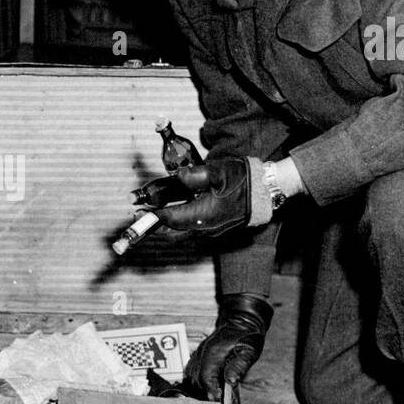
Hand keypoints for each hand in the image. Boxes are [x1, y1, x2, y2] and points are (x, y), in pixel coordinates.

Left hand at [142, 156, 256, 237]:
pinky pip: (192, 228)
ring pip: (181, 231)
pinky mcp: (216, 226)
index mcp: (202, 216)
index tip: (137, 212)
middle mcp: (204, 227)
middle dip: (154, 225)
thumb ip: (193, 175)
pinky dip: (179, 221)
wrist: (266, 191)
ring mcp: (211, 229)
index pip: (168, 219)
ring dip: (166, 223)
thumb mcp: (217, 172)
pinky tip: (177, 208)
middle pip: (172, 231)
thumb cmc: (244, 181)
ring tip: (155, 211)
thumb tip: (177, 176)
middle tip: (140, 215)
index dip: (151, 216)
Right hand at [187, 293, 273, 402]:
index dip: (211, 390)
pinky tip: (212, 383)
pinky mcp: (199, 354)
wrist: (240, 320)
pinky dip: (200, 380)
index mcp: (214, 353)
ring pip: (193, 376)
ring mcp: (199, 353)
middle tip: (220, 398)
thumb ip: (239, 367)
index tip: (218, 399)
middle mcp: (203, 353)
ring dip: (202, 386)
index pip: (206, 377)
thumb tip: (231, 382)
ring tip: (217, 391)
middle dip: (207, 390)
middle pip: (197, 379)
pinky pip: (193, 371)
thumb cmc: (247, 336)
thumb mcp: (249, 352)